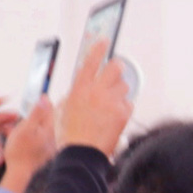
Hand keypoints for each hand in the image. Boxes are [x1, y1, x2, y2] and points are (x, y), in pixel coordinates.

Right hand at [1, 94, 57, 192]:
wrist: (19, 172)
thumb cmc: (19, 151)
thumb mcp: (25, 128)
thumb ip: (35, 114)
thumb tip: (43, 99)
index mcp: (48, 129)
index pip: (48, 110)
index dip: (43, 100)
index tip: (41, 93)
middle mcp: (51, 137)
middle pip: (45, 120)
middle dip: (38, 113)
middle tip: (33, 105)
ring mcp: (48, 146)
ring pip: (41, 130)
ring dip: (34, 124)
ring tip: (26, 122)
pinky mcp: (43, 154)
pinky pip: (38, 139)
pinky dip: (32, 135)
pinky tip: (25, 137)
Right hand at [59, 37, 133, 157]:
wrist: (82, 152)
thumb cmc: (69, 134)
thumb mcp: (64, 109)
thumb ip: (74, 95)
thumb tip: (82, 88)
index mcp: (79, 88)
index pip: (91, 61)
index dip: (98, 48)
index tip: (104, 40)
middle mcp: (96, 91)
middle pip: (115, 68)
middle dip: (117, 69)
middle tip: (115, 73)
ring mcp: (111, 101)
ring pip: (124, 86)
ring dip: (119, 92)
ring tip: (110, 105)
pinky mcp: (123, 112)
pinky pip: (128, 103)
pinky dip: (123, 108)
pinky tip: (115, 118)